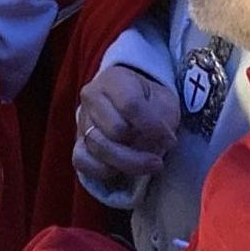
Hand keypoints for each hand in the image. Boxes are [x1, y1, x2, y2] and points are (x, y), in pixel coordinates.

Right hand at [73, 65, 178, 185]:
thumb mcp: (163, 100)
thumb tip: (155, 143)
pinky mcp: (78, 142)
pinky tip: (121, 171)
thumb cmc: (150, 101)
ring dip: (128, 163)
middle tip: (159, 155)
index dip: (153, 127)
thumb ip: (160, 118)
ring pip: (100, 148)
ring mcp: (82, 120)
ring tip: (148, 165)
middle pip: (115, 130)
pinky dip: (103, 170)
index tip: (170, 141)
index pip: (130, 105)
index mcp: (114, 79)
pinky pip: (82, 162)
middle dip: (141, 148)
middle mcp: (92, 97)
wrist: (130, 101)